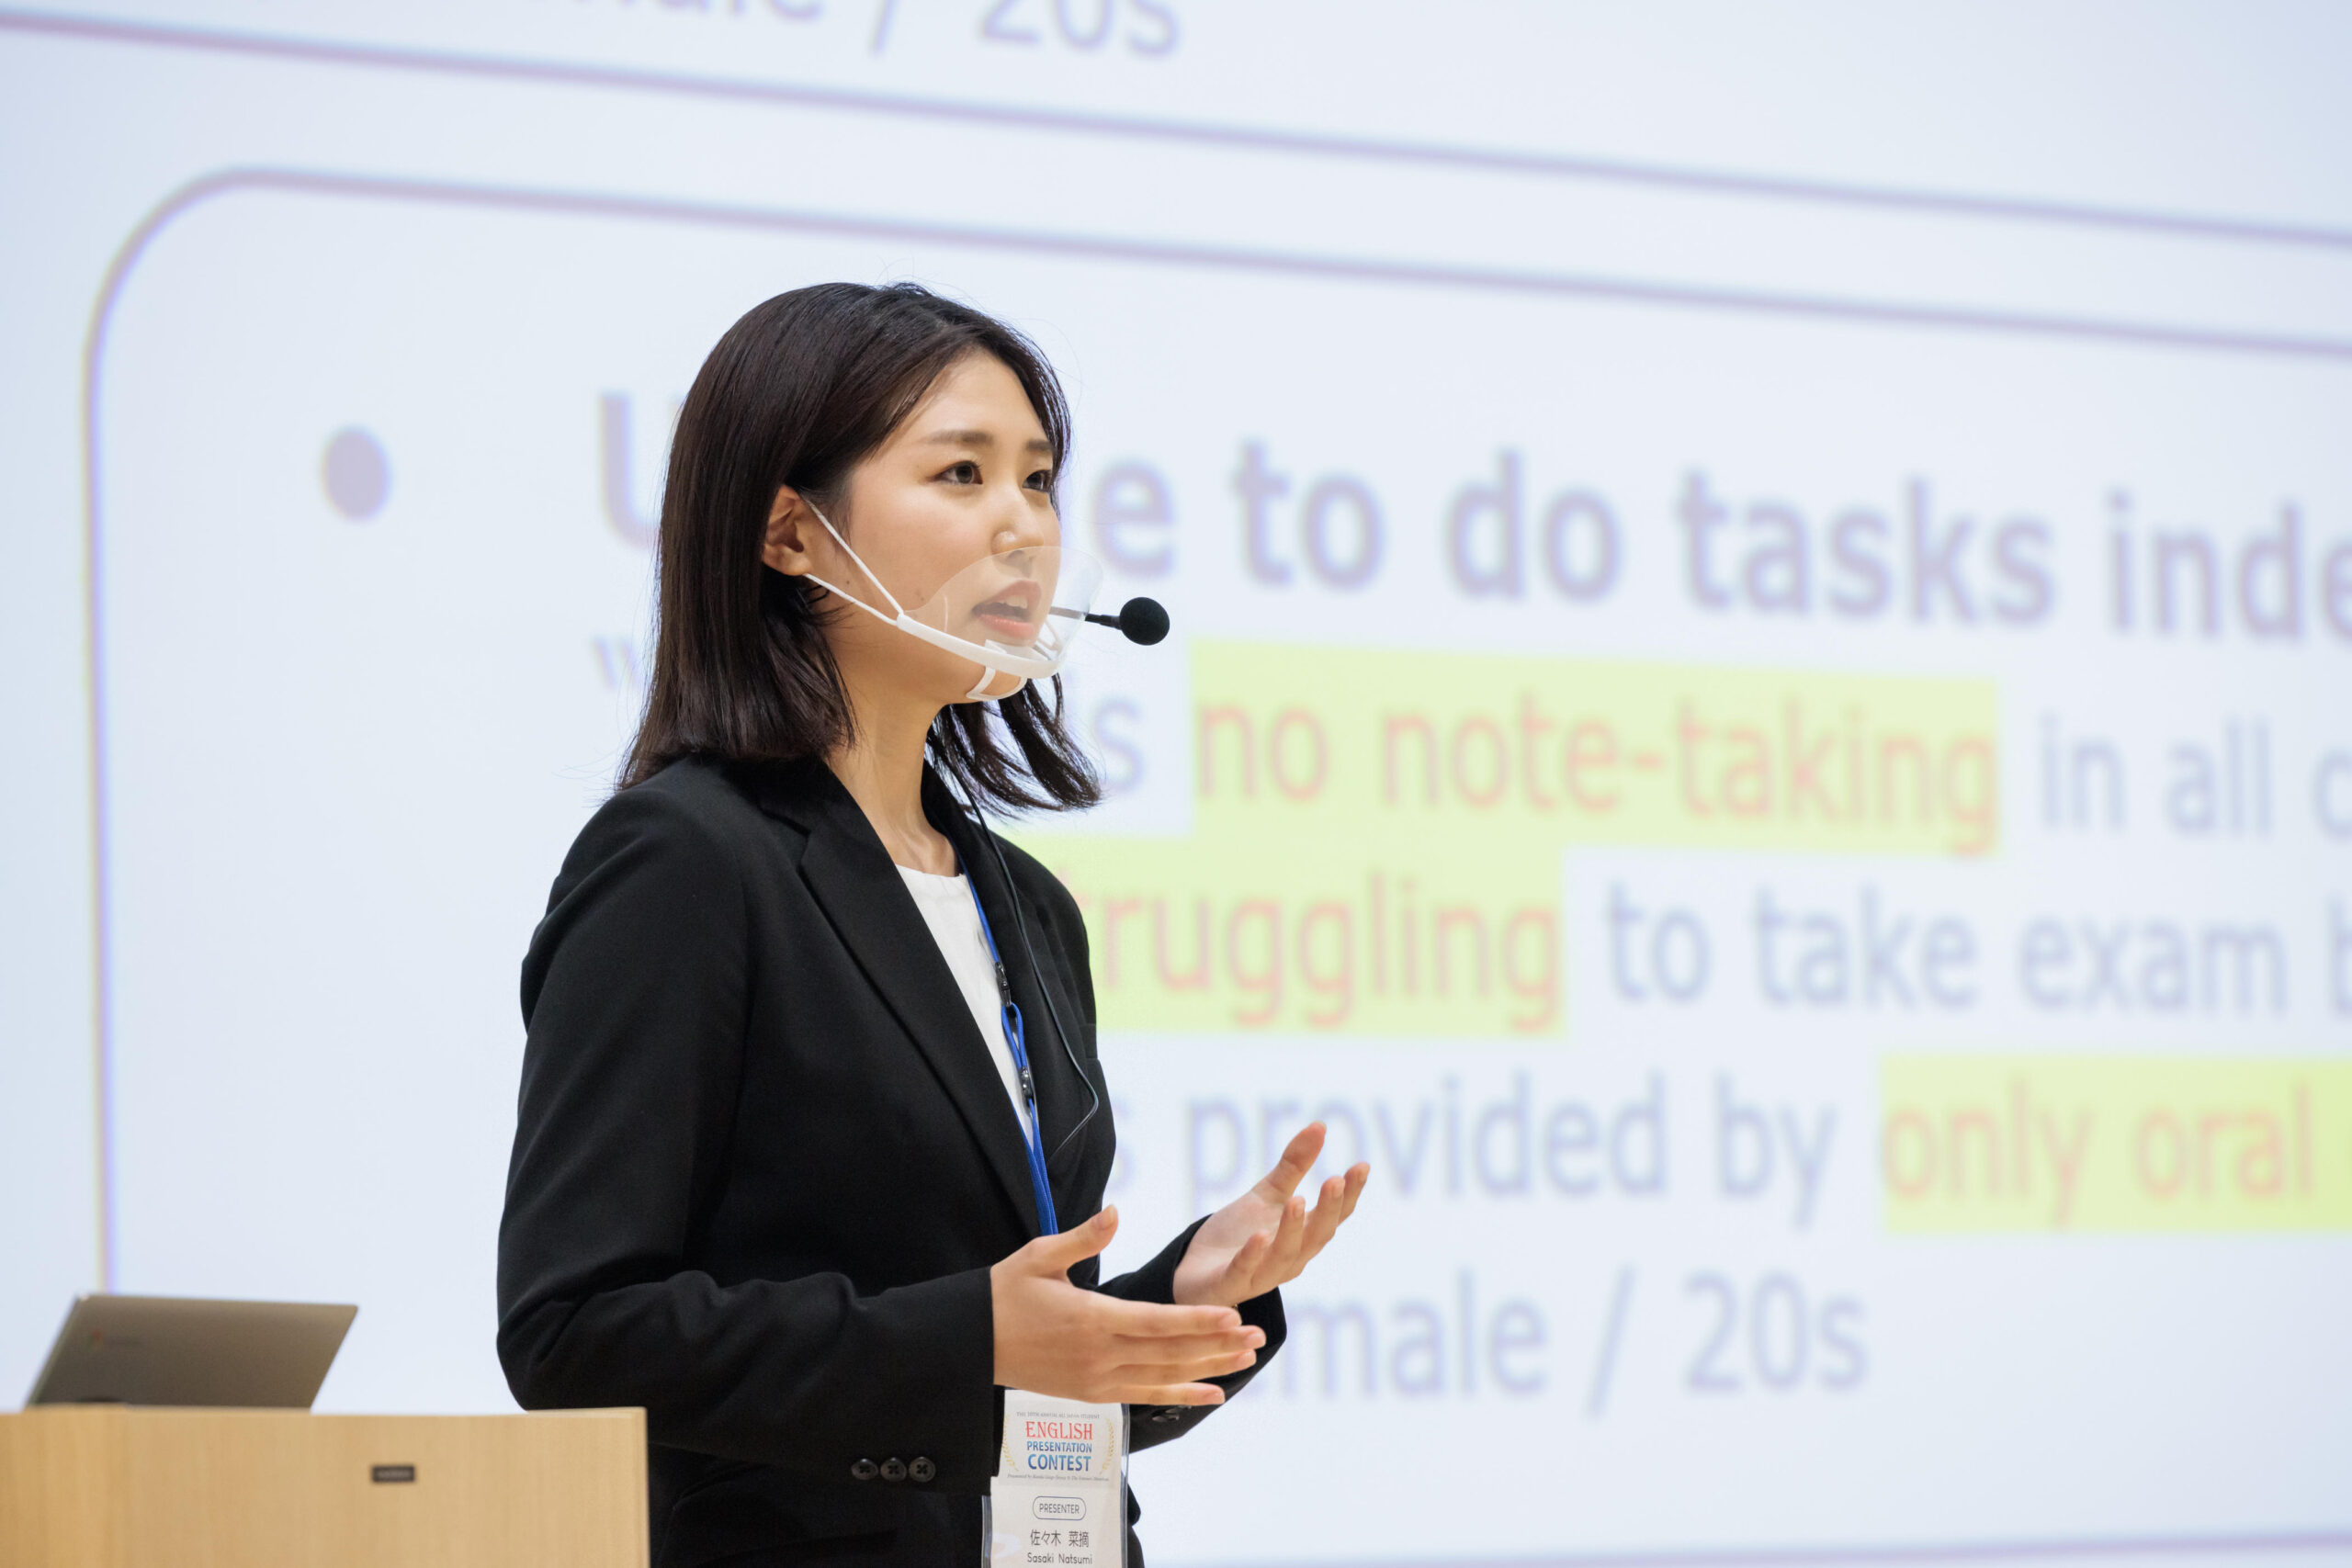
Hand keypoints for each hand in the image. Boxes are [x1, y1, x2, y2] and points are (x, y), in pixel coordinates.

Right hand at [991, 1207, 1265, 1404]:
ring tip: (1246, 1359)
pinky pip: (1146, 1395)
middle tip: (1258, 1336)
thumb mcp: (1039, 1256)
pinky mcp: (1093, 1393)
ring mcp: (1097, 1379)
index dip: (1197, 1321)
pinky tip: (1213, 1393)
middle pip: (1170, 1353)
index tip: (1233, 1316)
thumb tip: (1115, 1212)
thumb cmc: (1005, 1293)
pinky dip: (1181, 1394)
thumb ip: (1083, 1237)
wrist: (970, 1343)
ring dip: (1208, 1369)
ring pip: (1164, 1377)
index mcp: (1090, 1318)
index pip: (1156, 1323)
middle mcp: (1099, 1355)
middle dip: (1217, 1345)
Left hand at [1172, 1123, 1368, 1308]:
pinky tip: (1260, 1235)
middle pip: (1316, 1236)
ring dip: (1293, 1229)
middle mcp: (1289, 1259)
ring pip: (1284, 1255)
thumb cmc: (1238, 1234)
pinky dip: (1253, 1255)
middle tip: (1334, 1180)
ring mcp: (1261, 1274)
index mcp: (1302, 1237)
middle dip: (1327, 1210)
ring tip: (1297, 1200)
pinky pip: (1245, 1271)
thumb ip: (1294, 1165)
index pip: (1333, 1216)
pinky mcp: (1230, 1284)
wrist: (1195, 1270)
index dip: (1349, 1194)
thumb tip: (1320, 1125)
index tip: (1361, 1166)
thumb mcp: (1267, 1195)